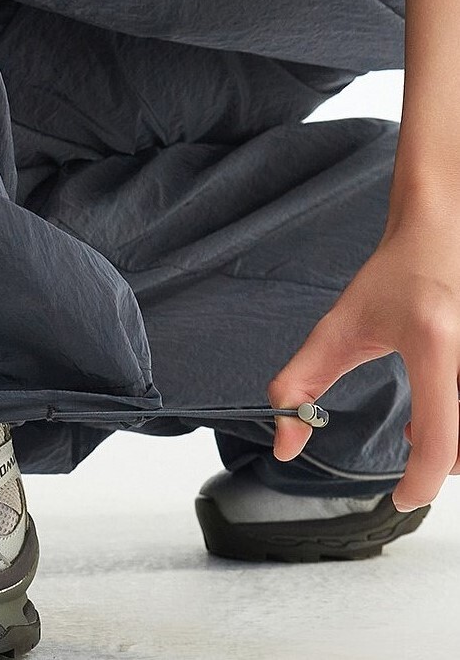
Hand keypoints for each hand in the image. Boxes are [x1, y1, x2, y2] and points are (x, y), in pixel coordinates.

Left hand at [267, 202, 459, 511]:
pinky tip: (437, 413)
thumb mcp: (337, 328)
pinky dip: (458, 425)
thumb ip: (299, 384)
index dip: (420, 482)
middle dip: (435, 463)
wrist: (440, 227)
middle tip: (407, 452)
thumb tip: (284, 443)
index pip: (439, 440)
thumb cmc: (394, 274)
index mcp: (433, 344)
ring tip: (420, 431)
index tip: (400, 498)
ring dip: (449, 445)